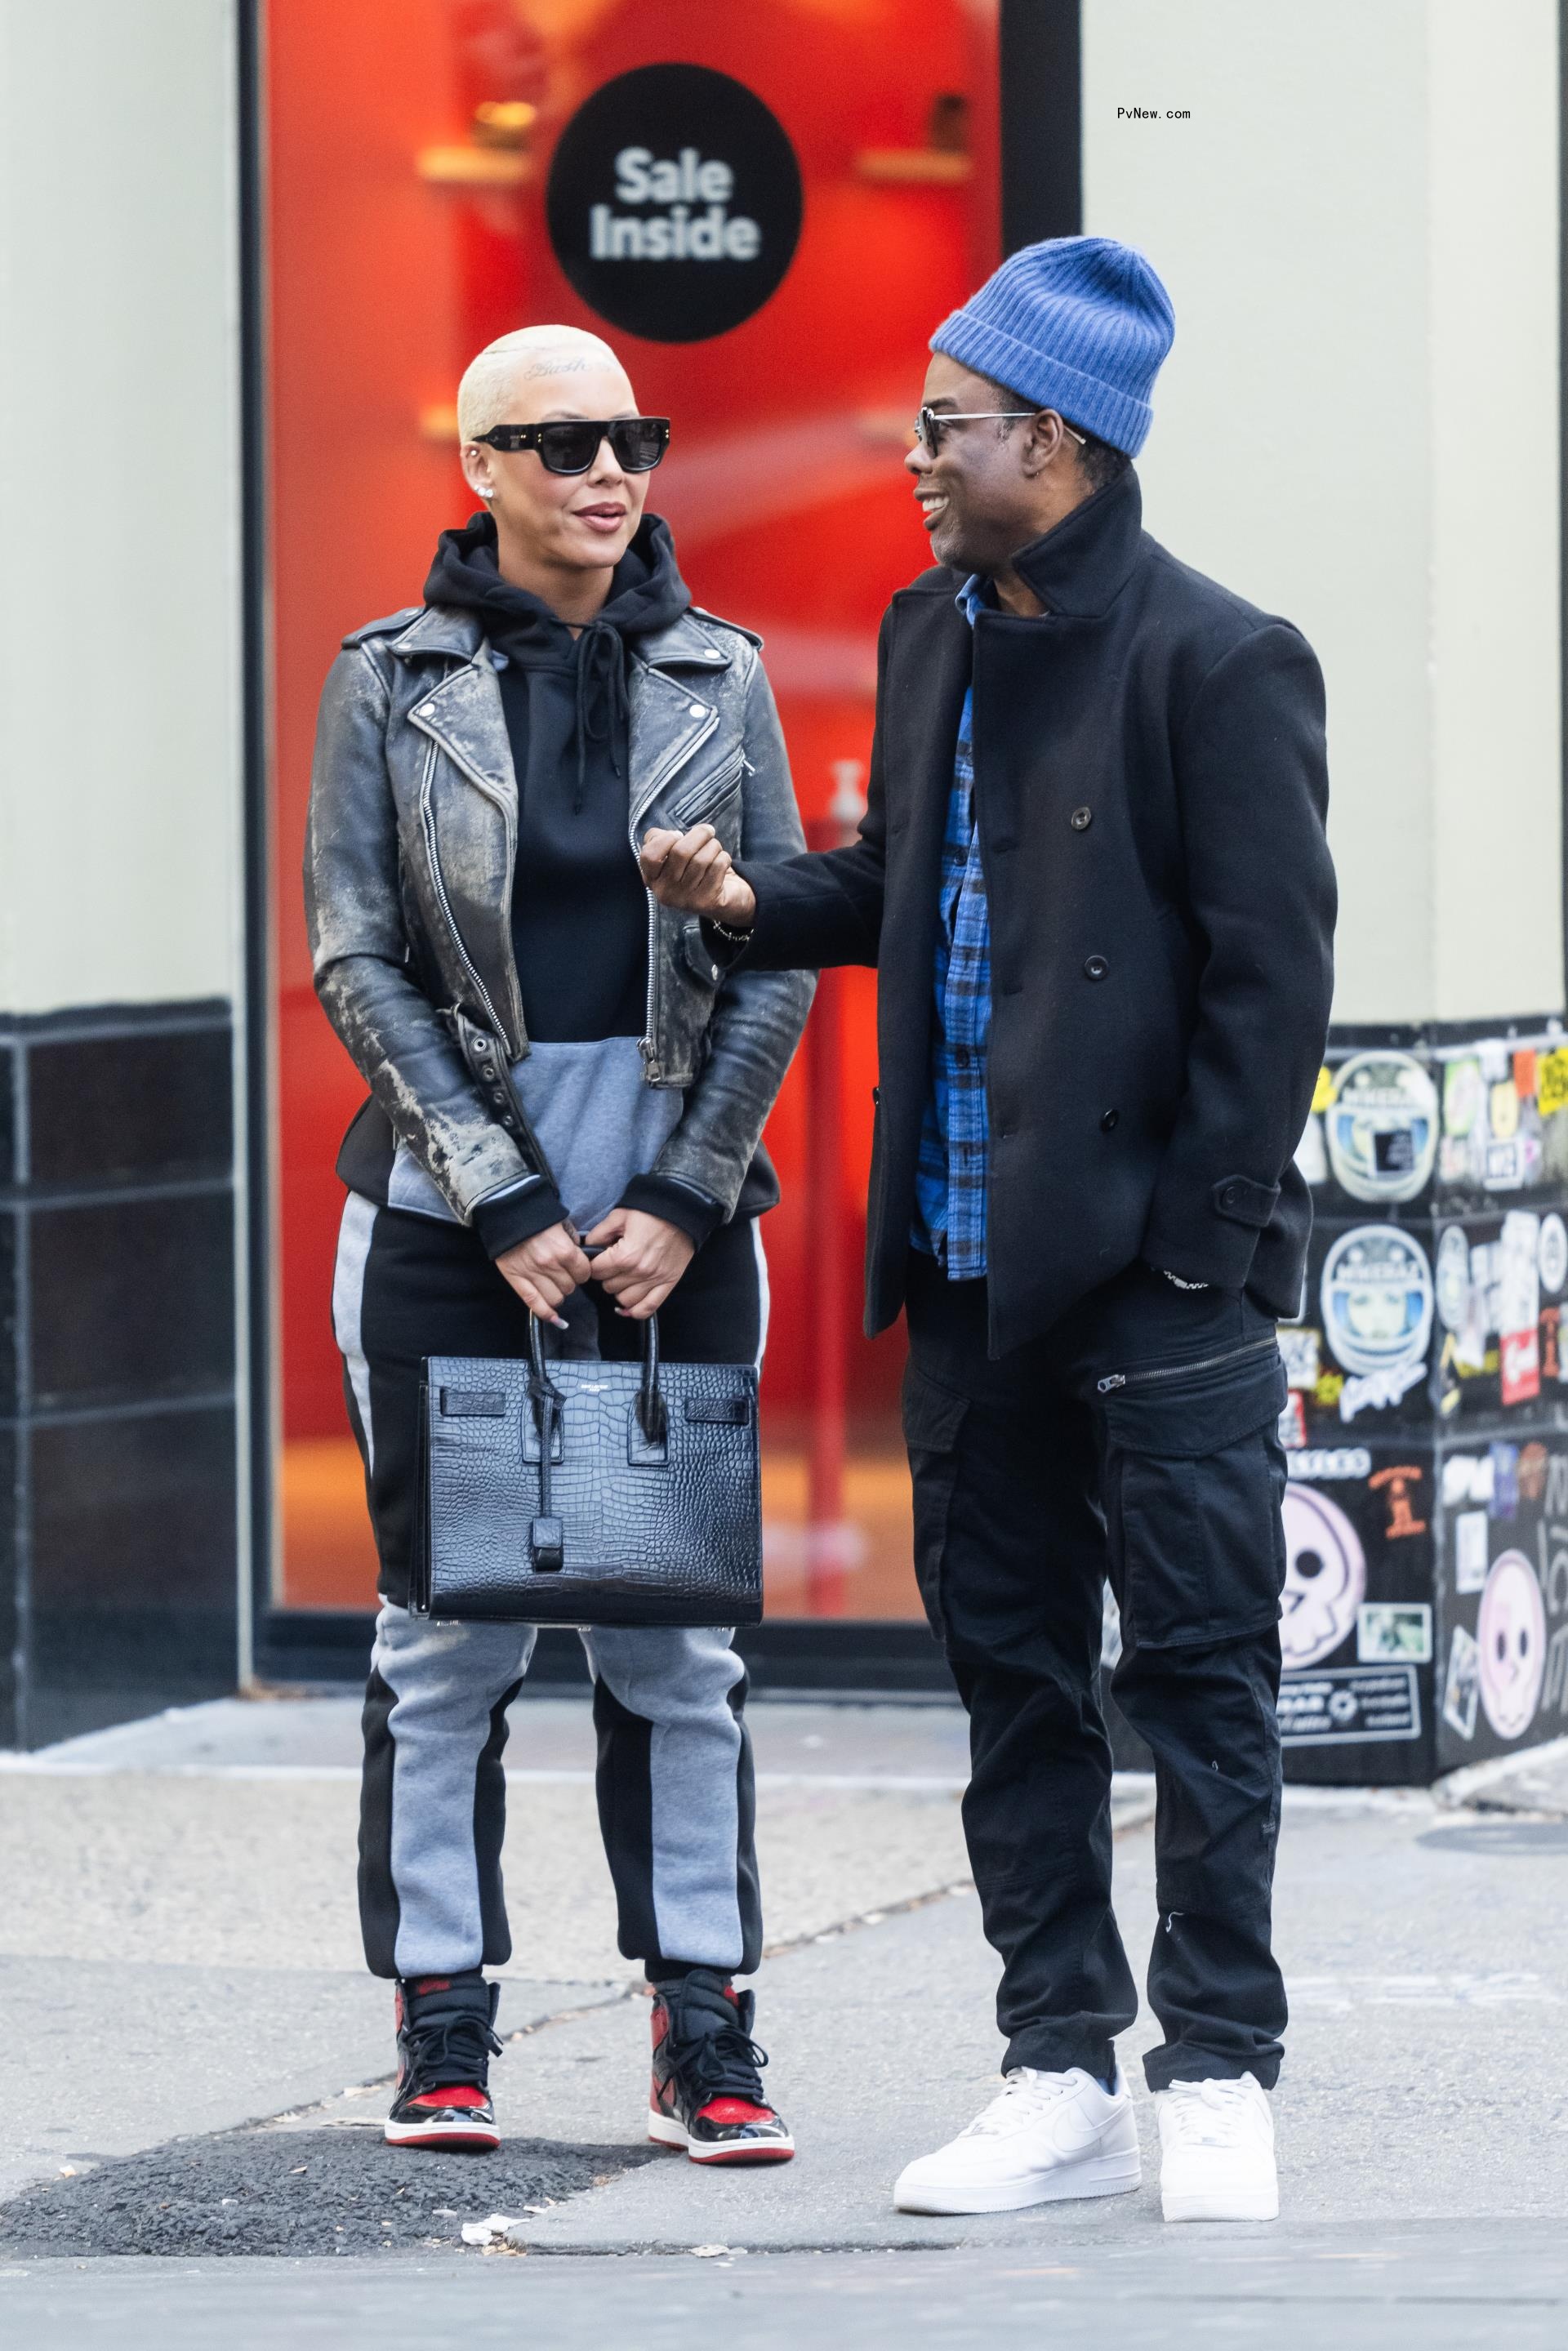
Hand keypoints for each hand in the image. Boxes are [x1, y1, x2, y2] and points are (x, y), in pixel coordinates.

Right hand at [494, 1221, 591, 1325]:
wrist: (506, 1213)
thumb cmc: (536, 1217)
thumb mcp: (562, 1223)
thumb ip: (573, 1241)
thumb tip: (579, 1257)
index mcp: (565, 1251)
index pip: (584, 1274)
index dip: (582, 1272)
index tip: (577, 1269)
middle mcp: (551, 1266)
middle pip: (570, 1288)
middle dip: (569, 1282)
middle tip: (562, 1274)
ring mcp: (533, 1275)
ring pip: (556, 1298)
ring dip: (558, 1294)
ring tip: (553, 1285)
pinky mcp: (516, 1280)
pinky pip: (534, 1304)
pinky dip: (546, 1314)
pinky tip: (555, 1319)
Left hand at [583, 1207, 695, 1320]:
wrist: (681, 1210)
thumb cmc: (649, 1212)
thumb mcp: (619, 1216)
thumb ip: (599, 1233)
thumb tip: (587, 1247)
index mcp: (625, 1255)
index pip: (596, 1272)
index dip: (594, 1264)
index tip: (598, 1259)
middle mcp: (639, 1272)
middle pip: (608, 1286)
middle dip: (606, 1276)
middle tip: (612, 1264)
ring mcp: (655, 1280)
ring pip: (624, 1300)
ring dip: (619, 1291)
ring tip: (622, 1278)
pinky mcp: (669, 1283)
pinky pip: (648, 1308)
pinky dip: (635, 1311)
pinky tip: (627, 1307)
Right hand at [638, 824, 756, 926]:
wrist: (719, 897)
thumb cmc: (691, 867)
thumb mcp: (669, 853)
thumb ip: (659, 838)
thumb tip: (672, 835)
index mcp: (652, 878)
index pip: (649, 856)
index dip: (666, 839)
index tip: (678, 835)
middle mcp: (665, 892)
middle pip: (680, 852)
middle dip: (699, 834)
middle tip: (708, 831)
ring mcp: (685, 899)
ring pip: (702, 858)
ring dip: (714, 846)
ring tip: (714, 848)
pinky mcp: (706, 902)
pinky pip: (718, 866)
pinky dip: (724, 857)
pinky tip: (722, 862)